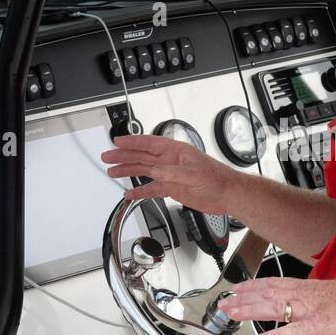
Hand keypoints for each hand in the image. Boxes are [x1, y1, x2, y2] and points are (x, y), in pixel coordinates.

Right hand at [100, 134, 240, 214]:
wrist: (227, 194)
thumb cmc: (217, 178)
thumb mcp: (193, 174)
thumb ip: (172, 172)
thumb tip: (154, 171)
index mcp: (176, 151)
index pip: (149, 143)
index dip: (132, 141)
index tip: (117, 141)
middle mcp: (171, 161)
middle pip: (142, 156)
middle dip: (124, 156)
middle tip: (108, 156)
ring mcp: (170, 174)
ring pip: (144, 171)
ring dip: (128, 171)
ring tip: (112, 171)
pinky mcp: (172, 188)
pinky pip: (152, 189)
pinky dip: (140, 191)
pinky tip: (130, 193)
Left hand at [217, 278, 335, 334]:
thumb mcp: (328, 292)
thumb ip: (310, 297)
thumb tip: (300, 303)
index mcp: (306, 287)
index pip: (272, 282)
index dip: (251, 285)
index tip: (235, 288)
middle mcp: (303, 295)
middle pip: (266, 293)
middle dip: (242, 298)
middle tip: (223, 303)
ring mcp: (309, 310)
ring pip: (274, 307)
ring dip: (250, 310)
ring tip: (232, 314)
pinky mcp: (318, 326)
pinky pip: (294, 330)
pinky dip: (276, 334)